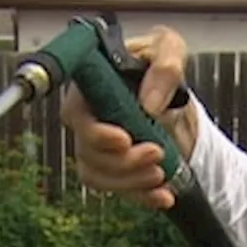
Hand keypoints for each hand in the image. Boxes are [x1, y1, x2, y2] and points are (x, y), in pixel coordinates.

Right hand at [58, 25, 197, 210]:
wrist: (171, 99)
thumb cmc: (158, 66)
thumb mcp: (169, 50)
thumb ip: (165, 66)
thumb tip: (149, 105)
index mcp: (89, 85)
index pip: (75, 114)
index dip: (95, 133)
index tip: (124, 140)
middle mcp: (86, 117)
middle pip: (87, 150)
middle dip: (123, 160)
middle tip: (157, 153)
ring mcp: (94, 146)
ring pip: (98, 175)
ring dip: (131, 181)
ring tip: (163, 174)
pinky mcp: (108, 168)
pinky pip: (115, 190)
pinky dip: (141, 196)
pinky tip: (163, 196)